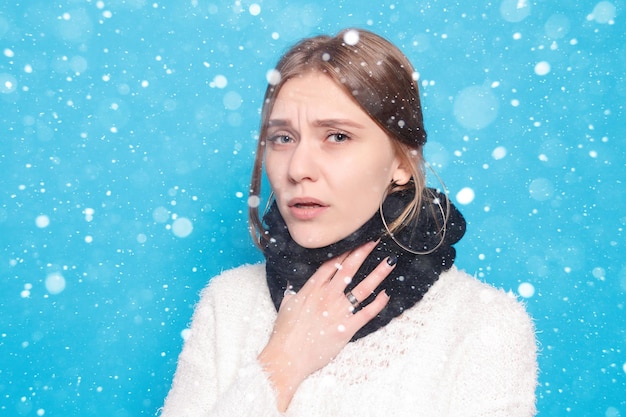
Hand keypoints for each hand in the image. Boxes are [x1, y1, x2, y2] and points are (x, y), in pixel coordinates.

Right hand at [258, 241, 393, 410]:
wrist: (287, 356)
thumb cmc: (284, 333)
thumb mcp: (286, 305)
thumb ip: (292, 290)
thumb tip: (292, 282)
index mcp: (312, 288)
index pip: (332, 264)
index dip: (346, 251)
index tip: (355, 240)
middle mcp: (327, 296)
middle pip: (349, 269)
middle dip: (363, 253)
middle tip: (375, 240)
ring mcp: (338, 311)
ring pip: (363, 288)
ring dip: (378, 274)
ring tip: (390, 262)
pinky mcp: (347, 328)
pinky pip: (367, 313)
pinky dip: (378, 304)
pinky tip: (387, 295)